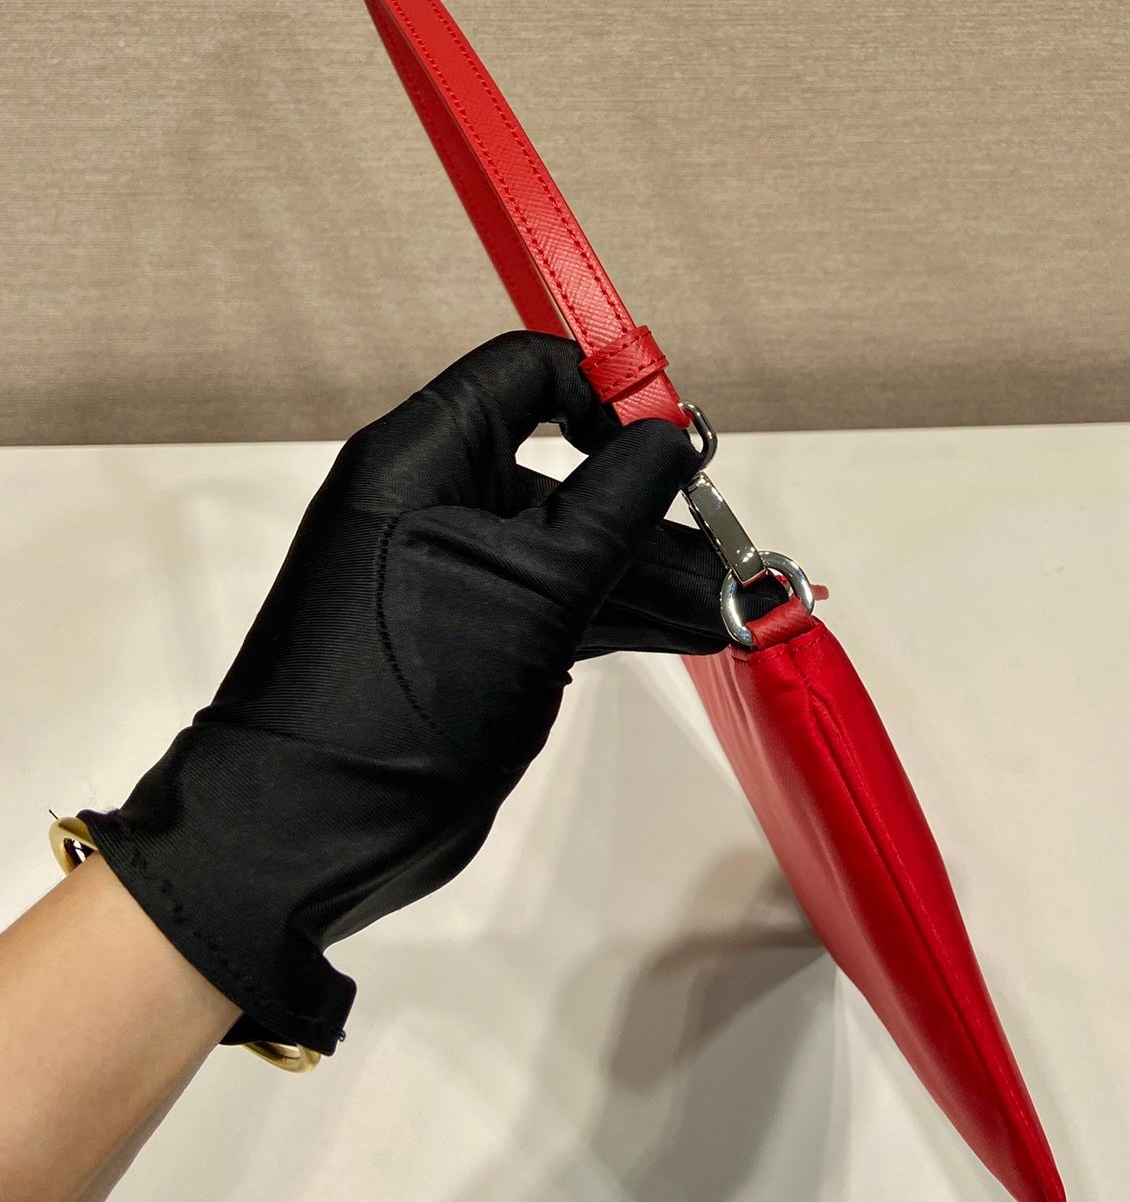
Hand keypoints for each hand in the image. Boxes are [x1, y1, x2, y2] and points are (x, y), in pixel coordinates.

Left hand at [80, 332, 772, 1054]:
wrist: (314, 829)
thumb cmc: (407, 693)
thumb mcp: (535, 587)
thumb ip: (616, 504)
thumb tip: (671, 436)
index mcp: (422, 455)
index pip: (527, 371)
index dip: (607, 393)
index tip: (675, 441)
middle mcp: (433, 499)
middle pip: (564, 465)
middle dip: (653, 504)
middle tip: (733, 537)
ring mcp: (454, 573)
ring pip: (573, 544)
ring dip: (657, 572)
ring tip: (743, 600)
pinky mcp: (474, 636)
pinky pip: (562, 601)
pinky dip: (627, 614)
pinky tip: (701, 629)